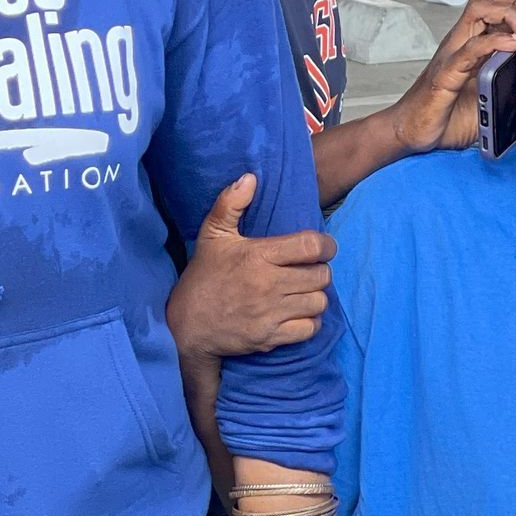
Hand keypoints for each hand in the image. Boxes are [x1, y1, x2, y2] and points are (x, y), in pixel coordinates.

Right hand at [167, 175, 333, 361]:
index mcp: (258, 255)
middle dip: (320, 270)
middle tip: (310, 270)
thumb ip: (230, 204)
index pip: (311, 246)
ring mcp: (271, 313)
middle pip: (321, 276)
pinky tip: (298, 313)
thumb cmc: (204, 276)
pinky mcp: (271, 337)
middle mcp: (268, 284)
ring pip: (319, 302)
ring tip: (305, 291)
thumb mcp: (212, 235)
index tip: (324, 247)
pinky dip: (310, 321)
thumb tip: (250, 178)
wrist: (188, 325)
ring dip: (316, 296)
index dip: (326, 245)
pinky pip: (309, 329)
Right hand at [386, 0, 515, 153]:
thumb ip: (513, 83)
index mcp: (473, 42)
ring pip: (478, 9)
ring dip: (509, 13)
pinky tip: (515, 45)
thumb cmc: (447, 114)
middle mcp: (461, 41)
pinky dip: (495, 41)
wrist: (413, 132)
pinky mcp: (447, 75)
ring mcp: (453, 54)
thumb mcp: (492, 95)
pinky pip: (470, 48)